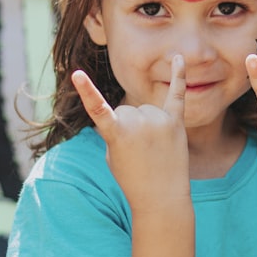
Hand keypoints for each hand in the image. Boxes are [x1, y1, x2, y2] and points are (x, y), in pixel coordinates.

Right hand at [72, 57, 188, 207]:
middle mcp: (139, 122)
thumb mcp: (114, 156)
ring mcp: (159, 121)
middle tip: (137, 153)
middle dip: (128, 128)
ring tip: (153, 149)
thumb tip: (134, 113)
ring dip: (146, 124)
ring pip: (144, 109)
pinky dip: (178, 76)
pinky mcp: (176, 123)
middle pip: (126, 110)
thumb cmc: (132, 179)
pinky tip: (177, 58)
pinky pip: (177, 94)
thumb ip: (119, 129)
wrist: (162, 198)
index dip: (86, 91)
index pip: (98, 109)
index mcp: (117, 133)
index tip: (77, 74)